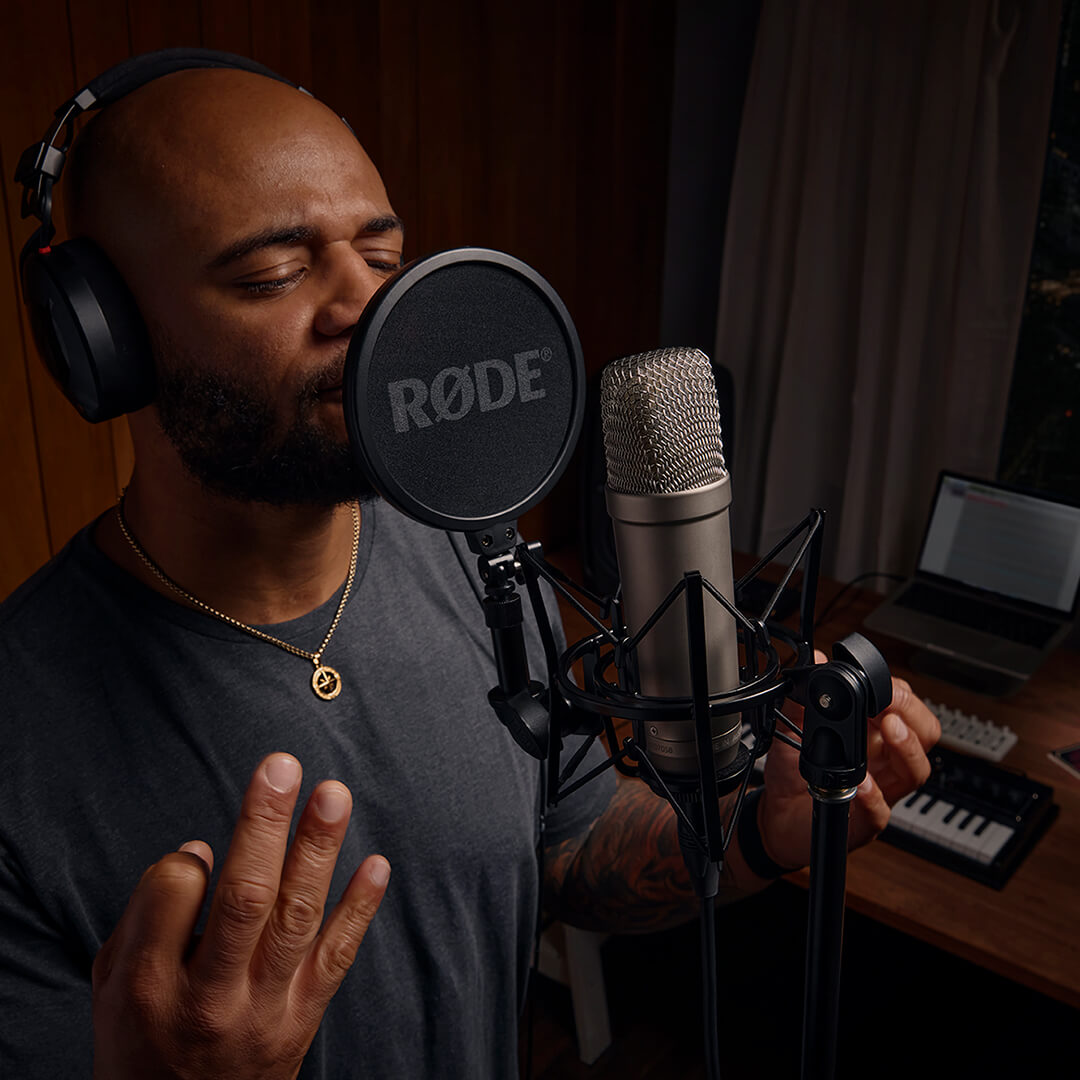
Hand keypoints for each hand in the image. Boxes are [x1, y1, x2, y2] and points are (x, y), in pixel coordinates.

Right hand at [92, 753, 389, 1079]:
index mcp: (149, 987)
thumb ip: (145, 920)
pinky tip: (377, 864)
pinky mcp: (305, 1016)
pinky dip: (360, 909)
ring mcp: (265, 1008)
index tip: (198, 856)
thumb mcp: (112, 991)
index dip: (187, 859)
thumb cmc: (142, 1049)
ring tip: (332, 794)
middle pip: (244, 897)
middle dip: (265, 825)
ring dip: (318, 850)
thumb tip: (202, 853)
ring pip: (296, 918)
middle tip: (282, 767)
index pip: (175, 892)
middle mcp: (210, 997)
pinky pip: (337, 957)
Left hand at [754, 653, 939, 873]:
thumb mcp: (792, 728)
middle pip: (925, 737)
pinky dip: (874, 797)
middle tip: (891, 709)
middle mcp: (883, 762)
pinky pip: (881, 813)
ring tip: (890, 730)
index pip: (906, 709)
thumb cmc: (794, 773)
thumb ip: (804, 698)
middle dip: (914, 717)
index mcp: (872, 736)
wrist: (776, 816)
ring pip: (915, 771)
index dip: (900, 696)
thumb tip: (816, 661)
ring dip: (907, 748)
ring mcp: (879, 791)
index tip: (883, 687)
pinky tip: (863, 784)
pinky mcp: (863, 822)